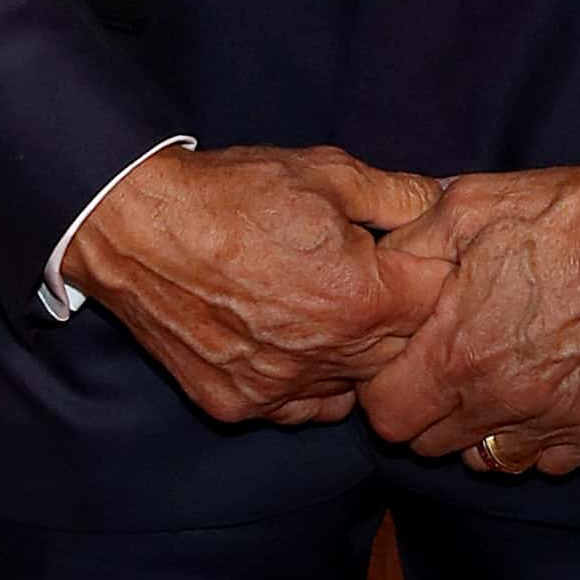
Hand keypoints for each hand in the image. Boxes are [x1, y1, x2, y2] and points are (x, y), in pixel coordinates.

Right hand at [64, 143, 446, 428]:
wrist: (139, 227)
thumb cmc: (234, 194)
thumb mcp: (329, 173)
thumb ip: (399, 195)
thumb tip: (439, 204)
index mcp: (362, 297)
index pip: (436, 302)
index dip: (430, 272)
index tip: (413, 256)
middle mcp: (328, 354)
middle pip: (401, 350)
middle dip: (400, 315)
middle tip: (376, 279)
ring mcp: (281, 386)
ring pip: (353, 386)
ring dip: (357, 355)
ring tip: (333, 310)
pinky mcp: (239, 404)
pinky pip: (300, 406)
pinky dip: (310, 381)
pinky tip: (296, 340)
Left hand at [357, 166, 579, 475]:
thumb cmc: (563, 213)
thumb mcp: (469, 204)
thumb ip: (410, 245)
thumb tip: (378, 268)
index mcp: (459, 352)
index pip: (387, 416)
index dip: (384, 387)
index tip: (403, 360)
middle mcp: (502, 400)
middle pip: (430, 444)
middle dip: (426, 409)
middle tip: (446, 363)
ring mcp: (554, 419)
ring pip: (488, 461)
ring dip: (478, 430)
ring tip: (492, 382)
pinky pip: (549, 461)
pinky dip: (537, 438)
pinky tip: (541, 393)